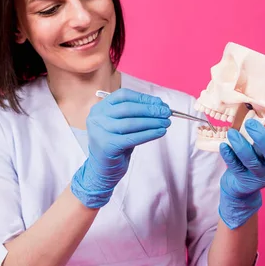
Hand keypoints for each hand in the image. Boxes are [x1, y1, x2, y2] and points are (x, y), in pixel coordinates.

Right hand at [71, 88, 171, 207]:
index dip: (143, 98)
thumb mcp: (122, 125)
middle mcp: (97, 118)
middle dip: (150, 109)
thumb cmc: (116, 144)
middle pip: (128, 108)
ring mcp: (100, 132)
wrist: (102, 170)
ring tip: (166, 122)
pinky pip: (133, 138)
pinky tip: (160, 132)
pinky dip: (149, 134)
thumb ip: (136, 114)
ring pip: (131, 123)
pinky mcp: (107, 146)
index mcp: (100, 108)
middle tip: (166, 112)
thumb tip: (160, 105)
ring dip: (152, 122)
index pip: (123, 95)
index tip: (159, 102)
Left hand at [218, 118, 264, 228]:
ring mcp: (259, 175)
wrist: (240, 186)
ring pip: (252, 161)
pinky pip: (236, 167)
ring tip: (232, 133)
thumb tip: (252, 107)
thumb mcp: (261, 147)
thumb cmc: (253, 158)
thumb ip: (262, 134)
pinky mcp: (244, 181)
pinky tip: (224, 146)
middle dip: (262, 138)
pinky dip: (229, 156)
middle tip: (250, 123)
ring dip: (241, 145)